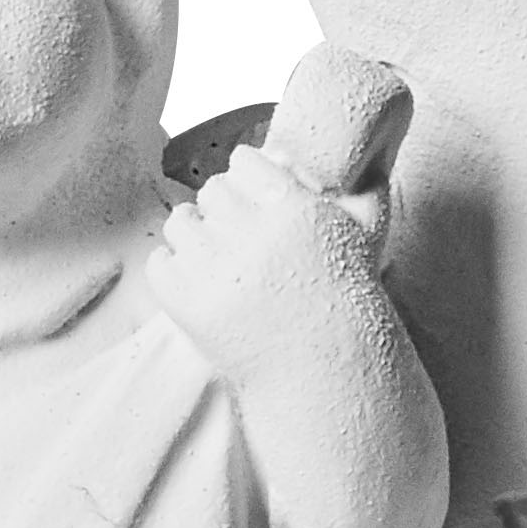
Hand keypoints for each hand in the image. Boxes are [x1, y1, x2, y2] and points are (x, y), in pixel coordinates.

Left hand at [146, 145, 383, 381]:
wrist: (325, 370)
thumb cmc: (346, 300)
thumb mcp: (368, 235)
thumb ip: (366, 188)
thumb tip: (362, 157)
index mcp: (291, 208)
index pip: (242, 163)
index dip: (246, 179)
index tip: (253, 199)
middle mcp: (250, 234)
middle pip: (210, 191)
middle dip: (222, 209)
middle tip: (237, 234)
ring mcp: (214, 270)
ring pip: (180, 222)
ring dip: (195, 235)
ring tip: (216, 257)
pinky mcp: (187, 303)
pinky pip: (159, 263)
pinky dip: (173, 269)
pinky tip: (200, 281)